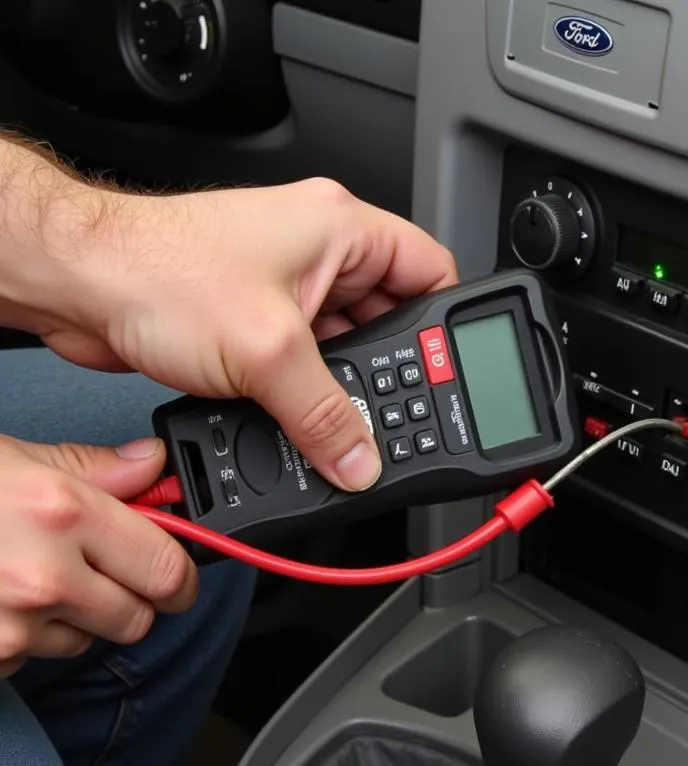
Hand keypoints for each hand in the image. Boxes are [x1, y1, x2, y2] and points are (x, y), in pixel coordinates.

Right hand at [0, 435, 197, 677]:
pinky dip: (25, 639)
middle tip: (98, 571)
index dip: (180, 573)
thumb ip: (93, 470)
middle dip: (130, 597)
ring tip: (23, 577)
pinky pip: (33, 659)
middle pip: (139, 617)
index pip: (169, 568)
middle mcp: (43, 576)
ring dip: (74, 619)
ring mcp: (10, 628)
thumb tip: (153, 466)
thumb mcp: (8, 459)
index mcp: (62, 514)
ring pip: (88, 641)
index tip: (176, 570)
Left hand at [40, 178, 458, 491]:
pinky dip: (309, 397)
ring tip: (345, 426)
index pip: (431, 270)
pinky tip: (307, 423)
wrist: (78, 284)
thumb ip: (325, 415)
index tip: (453, 373)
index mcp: (341, 228)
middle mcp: (318, 253)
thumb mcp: (267, 351)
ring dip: (343, 391)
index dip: (448, 326)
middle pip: (390, 321)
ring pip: (345, 350)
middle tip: (395, 413)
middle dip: (391, 372)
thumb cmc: (156, 271)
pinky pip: (305, 366)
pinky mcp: (256, 322)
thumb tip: (360, 458)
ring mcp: (286, 288)